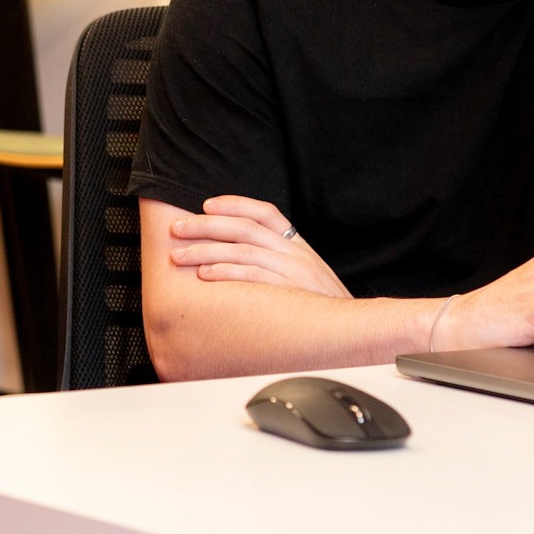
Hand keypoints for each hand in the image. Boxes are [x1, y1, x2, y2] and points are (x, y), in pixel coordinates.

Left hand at [165, 196, 350, 298]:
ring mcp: (293, 271)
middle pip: (244, 229)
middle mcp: (295, 253)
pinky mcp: (289, 292)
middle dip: (206, 226)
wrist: (355, 329)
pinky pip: (251, 277)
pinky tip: (204, 275)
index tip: (208, 204)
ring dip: (205, 251)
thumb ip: (281, 260)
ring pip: (241, 251)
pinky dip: (225, 273)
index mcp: (298, 245)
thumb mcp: (307, 274)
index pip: (265, 212)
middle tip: (178, 229)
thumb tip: (242, 253)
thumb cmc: (323, 305)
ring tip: (180, 256)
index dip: (235, 204)